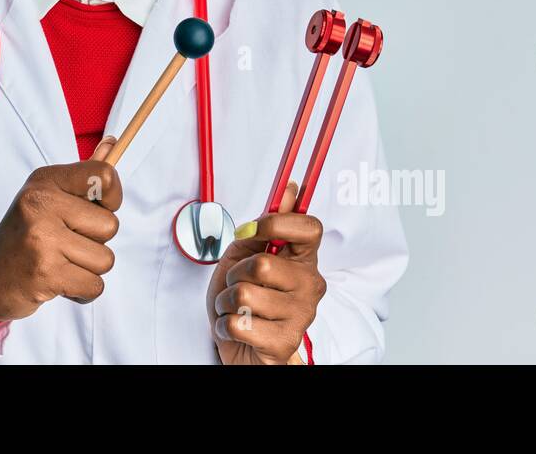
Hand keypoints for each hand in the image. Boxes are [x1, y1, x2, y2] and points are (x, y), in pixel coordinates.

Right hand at [0, 138, 121, 321]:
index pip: (103, 176)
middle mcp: (41, 204)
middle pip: (110, 225)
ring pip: (105, 259)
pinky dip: (83, 290)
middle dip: (96, 241)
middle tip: (66, 243)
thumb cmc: (27, 235)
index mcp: (45, 181)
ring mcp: (42, 238)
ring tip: (62, 263)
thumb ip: (83, 175)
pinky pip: (95, 286)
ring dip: (89, 269)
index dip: (112, 197)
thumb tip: (113, 143)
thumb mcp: (48, 197)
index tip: (98, 207)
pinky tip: (60, 281)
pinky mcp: (45, 273)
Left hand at [206, 180, 326, 364]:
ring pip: (244, 294)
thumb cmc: (243, 301)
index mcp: (303, 260)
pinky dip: (226, 326)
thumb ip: (262, 228)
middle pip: (262, 264)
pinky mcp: (284, 343)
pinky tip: (238, 329)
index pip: (309, 228)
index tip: (253, 232)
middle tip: (238, 285)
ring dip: (227, 302)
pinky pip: (238, 324)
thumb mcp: (244, 257)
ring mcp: (301, 316)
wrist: (239, 346)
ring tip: (236, 309)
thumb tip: (289, 189)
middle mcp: (310, 286)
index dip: (276, 223)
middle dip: (235, 274)